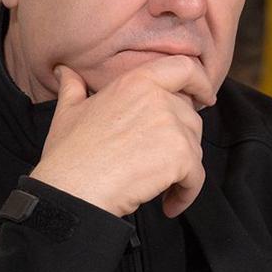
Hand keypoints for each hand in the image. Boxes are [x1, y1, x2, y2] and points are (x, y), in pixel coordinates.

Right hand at [30, 56, 215, 218]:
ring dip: (182, 169)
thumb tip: (65, 73)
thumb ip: (73, 88)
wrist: (72, 189)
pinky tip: (169, 204)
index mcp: (135, 81)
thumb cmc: (68, 155)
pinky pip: (196, 176)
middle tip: (160, 161)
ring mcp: (171, 126)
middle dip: (181, 141)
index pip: (184, 67)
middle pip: (190, 116)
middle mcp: (158, 98)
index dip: (200, 82)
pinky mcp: (181, 157)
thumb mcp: (67, 112)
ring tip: (158, 184)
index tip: (206, 96)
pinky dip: (186, 193)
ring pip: (194, 147)